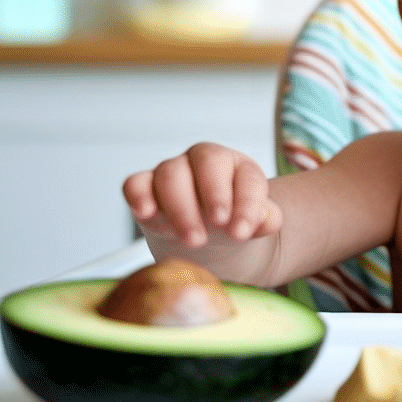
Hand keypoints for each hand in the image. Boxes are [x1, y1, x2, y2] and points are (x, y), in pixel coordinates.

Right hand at [123, 143, 282, 247]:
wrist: (204, 239)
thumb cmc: (232, 225)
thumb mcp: (254, 225)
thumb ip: (266, 220)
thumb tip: (266, 219)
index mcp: (239, 167)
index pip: (247, 177)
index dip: (246, 203)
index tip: (242, 232)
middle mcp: (204, 161)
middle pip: (207, 164)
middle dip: (214, 196)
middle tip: (218, 227)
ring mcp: (172, 171)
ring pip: (171, 175)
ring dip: (181, 208)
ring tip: (194, 240)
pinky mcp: (144, 188)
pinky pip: (135, 183)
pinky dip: (138, 196)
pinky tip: (145, 213)